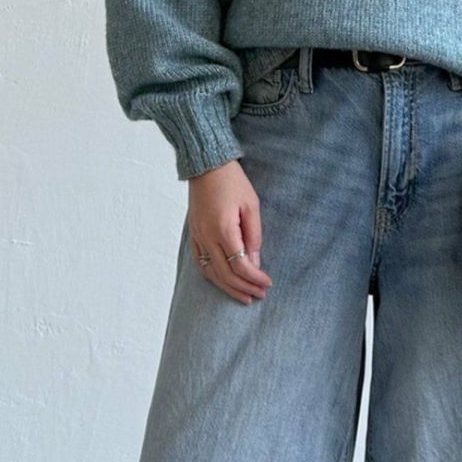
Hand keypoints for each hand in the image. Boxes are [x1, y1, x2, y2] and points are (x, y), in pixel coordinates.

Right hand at [187, 159, 272, 304]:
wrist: (206, 165)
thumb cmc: (233, 182)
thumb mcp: (251, 205)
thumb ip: (254, 235)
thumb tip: (255, 263)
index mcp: (223, 229)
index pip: (239, 265)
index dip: (254, 278)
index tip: (268, 283)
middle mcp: (206, 236)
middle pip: (225, 274)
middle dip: (244, 287)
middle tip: (260, 295)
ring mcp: (197, 237)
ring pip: (210, 272)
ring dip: (228, 287)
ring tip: (244, 296)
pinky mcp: (193, 234)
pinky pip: (200, 262)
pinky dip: (212, 276)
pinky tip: (223, 282)